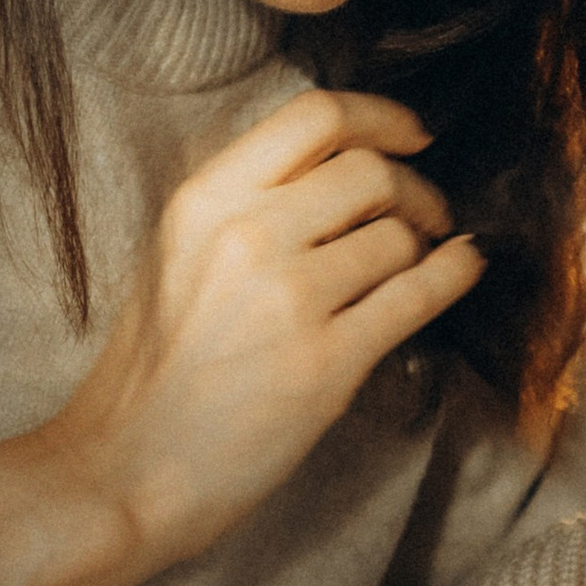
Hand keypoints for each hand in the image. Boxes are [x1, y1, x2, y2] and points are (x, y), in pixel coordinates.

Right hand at [28, 91, 483, 585]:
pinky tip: (461, 268)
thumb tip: (336, 173)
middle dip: (413, 187)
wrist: (124, 470)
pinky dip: (454, 274)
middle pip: (370, 169)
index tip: (410, 135)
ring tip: (420, 262)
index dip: (381, 117)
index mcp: (203, 201)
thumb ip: (244, 206)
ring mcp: (288, 299)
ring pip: (398, 235)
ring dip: (426, 242)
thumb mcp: (174, 256)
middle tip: (423, 214)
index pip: (315, 115)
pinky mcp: (326, 363)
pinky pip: (417, 295)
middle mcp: (246, 236)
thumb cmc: (149, 374)